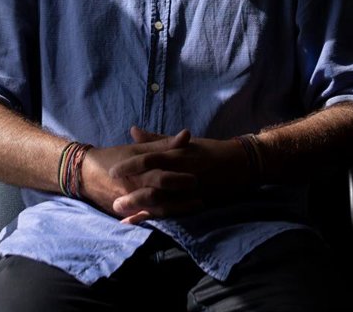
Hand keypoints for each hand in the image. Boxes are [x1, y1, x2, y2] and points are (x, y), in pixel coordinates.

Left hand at [101, 126, 251, 223]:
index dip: (130, 166)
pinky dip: (156, 218)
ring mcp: (190, 190)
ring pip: (163, 202)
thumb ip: (156, 139)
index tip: (111, 171)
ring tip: (122, 216)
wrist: (240, 164)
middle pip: (153, 185)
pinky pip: (174, 213)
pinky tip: (142, 223)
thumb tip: (132, 130)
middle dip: (133, 195)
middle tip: (113, 201)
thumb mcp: (183, 143)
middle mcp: (182, 172)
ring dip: (142, 210)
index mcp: (178, 154)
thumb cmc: (208, 150)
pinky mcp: (197, 202)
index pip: (149, 159)